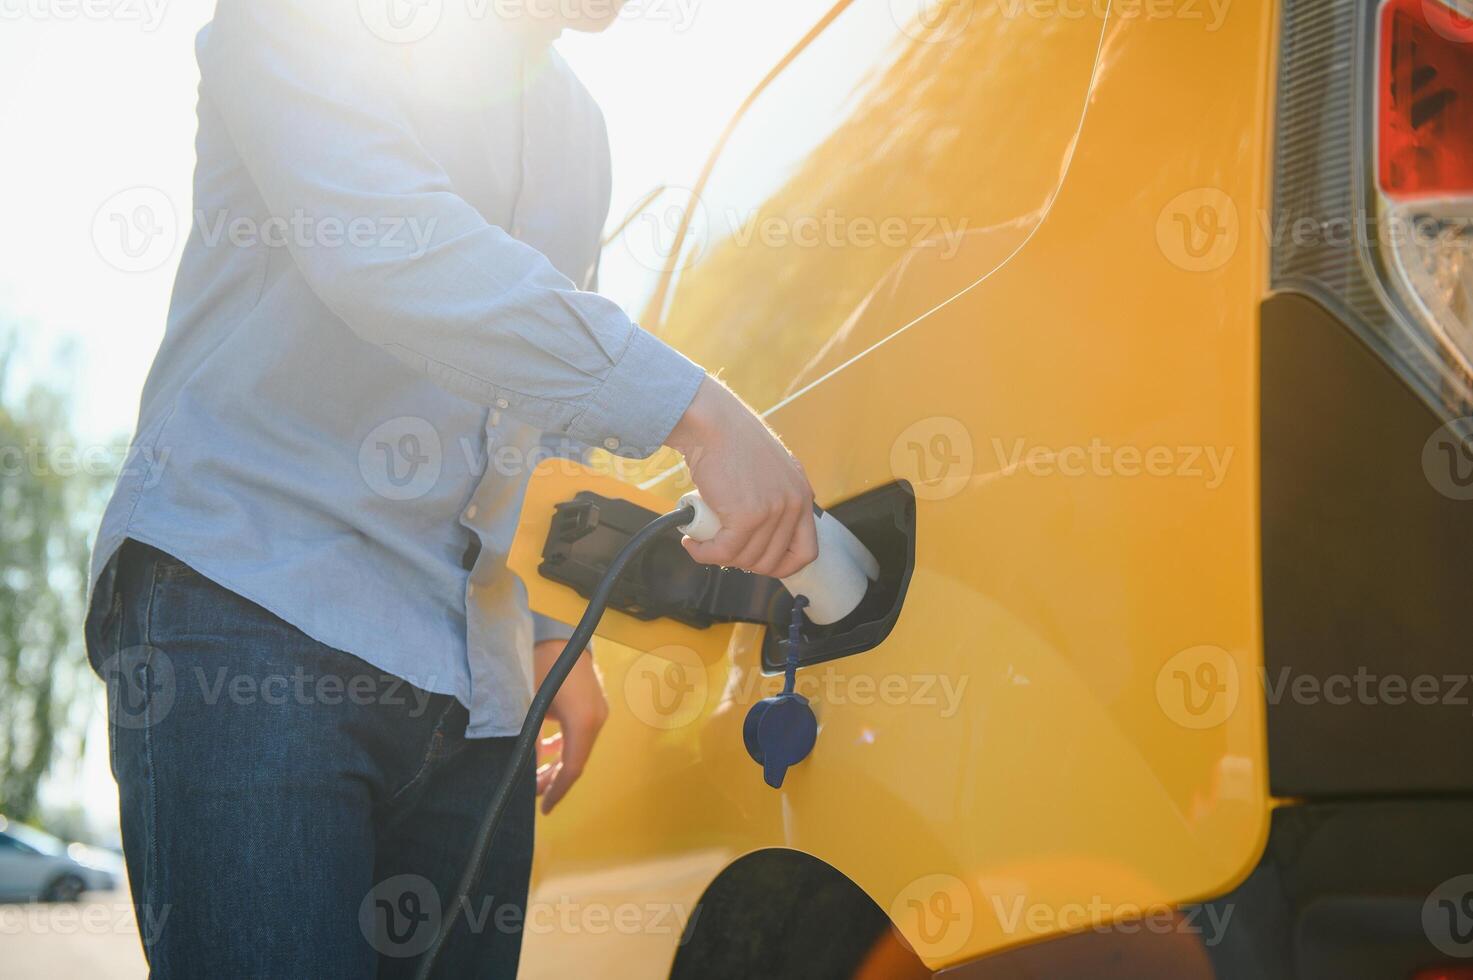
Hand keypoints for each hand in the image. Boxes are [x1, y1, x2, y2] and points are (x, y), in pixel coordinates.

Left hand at [534, 639, 607, 814]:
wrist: (558, 631)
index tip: (543, 808)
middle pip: (577, 759)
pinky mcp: (595, 702)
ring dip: (559, 763)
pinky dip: (566, 746)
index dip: (557, 791)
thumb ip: (528, 741)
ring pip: (579, 747)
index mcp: (583, 722)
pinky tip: (549, 750)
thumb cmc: (540, 665)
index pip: (573, 768)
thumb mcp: (528, 705)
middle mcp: (597, 718)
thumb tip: (525, 771)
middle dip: (555, 779)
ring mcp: (599, 709)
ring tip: (538, 775)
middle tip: (533, 793)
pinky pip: (581, 733)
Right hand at [666, 376, 817, 577]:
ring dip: (718, 557)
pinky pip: (725, 552)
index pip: (806, 551)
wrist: (712, 422)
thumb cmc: (730, 440)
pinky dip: (704, 554)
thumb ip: (774, 496)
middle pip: (772, 560)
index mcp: (801, 494)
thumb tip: (761, 530)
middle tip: (721, 549)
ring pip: (746, 559)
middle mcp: (794, 504)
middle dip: (742, 563)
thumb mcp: (769, 470)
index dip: (781, 565)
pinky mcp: (747, 516)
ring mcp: (773, 511)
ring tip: (701, 541)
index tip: (756, 562)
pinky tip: (692, 544)